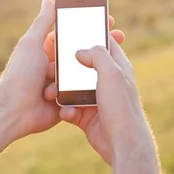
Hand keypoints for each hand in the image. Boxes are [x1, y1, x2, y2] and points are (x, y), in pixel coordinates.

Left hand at [2, 0, 124, 139]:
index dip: (90, 27)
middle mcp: (54, 66)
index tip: (109, 20)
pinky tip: (100, 85)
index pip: (72, 34)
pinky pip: (81, 92)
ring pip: (84, 73)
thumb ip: (42, 23)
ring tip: (111, 62)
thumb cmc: (21, 74)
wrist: (15, 110)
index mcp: (47, 50)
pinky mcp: (65, 100)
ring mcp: (60, 84)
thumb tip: (48, 0)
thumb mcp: (32, 43)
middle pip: (82, 53)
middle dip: (100, 47)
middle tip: (120, 37)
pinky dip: (87, 89)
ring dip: (93, 69)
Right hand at [45, 37, 150, 164]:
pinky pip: (69, 108)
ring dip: (60, 91)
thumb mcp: (112, 73)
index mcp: (117, 67)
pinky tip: (67, 113)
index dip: (90, 35)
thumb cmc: (121, 107)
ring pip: (72, 88)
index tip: (73, 31)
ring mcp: (96, 99)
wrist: (121, 143)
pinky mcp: (86, 116)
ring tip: (51, 92)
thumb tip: (79, 52)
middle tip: (53, 66)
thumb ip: (97, 55)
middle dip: (66, 67)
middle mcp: (106, 82)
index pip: (104, 44)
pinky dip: (65, 110)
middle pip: (82, 66)